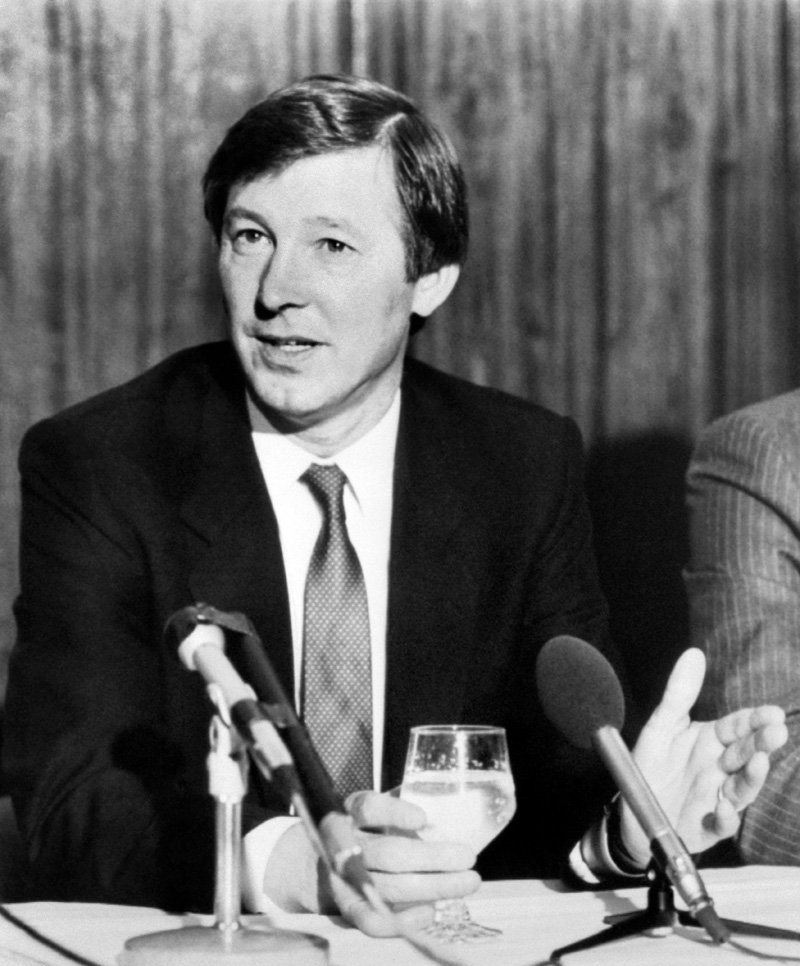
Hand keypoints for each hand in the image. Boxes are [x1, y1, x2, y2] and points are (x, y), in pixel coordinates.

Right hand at [262, 790, 479, 937]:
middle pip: (389, 852)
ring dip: (433, 887)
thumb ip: (396, 810)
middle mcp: (343, 844)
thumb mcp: (366, 810)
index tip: (424, 818)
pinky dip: (402, 920)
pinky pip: (372, 920)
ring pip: (389, 887)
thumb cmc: (353, 831)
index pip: (370, 808)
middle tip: (468, 856)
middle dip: (433, 857)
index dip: (396, 812)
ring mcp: (342, 880)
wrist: (304, 864)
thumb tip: (439, 814)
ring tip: (468, 882)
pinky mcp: (345, 908)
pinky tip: (430, 912)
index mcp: (349, 812)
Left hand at [621, 648, 786, 866]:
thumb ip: (679, 693)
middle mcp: (719, 768)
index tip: (773, 713)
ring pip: (742, 788)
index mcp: (711, 742)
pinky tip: (723, 806)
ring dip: (752, 778)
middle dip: (763, 743)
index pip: (737, 727)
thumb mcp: (661, 725)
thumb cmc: (652, 764)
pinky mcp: (707, 826)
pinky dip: (726, 817)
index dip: (754, 720)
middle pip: (746, 754)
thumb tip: (694, 653)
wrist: (632, 809)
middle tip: (776, 732)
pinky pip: (721, 824)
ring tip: (759, 763)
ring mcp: (717, 797)